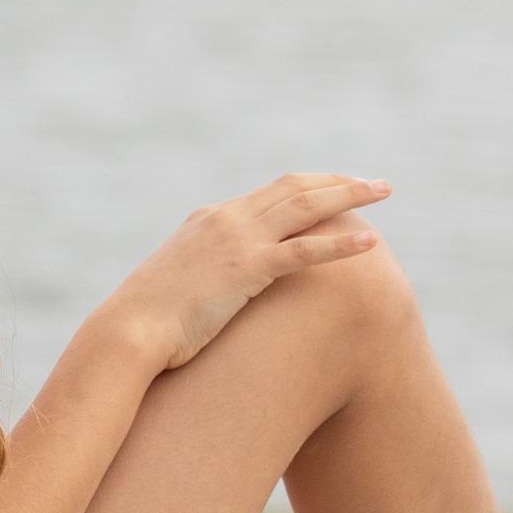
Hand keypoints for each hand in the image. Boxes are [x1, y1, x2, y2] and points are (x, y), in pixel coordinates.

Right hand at [104, 175, 389, 373]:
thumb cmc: (147, 321)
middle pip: (294, 186)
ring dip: (350, 195)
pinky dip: (341, 244)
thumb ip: (202, 276)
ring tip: (384, 191)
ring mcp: (237, 240)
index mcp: (209, 219)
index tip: (337, 188)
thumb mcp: (176, 286)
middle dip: (338, 180)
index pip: (268, 193)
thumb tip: (214, 292)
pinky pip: (305, 250)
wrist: (128, 331)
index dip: (308, 187)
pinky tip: (371, 242)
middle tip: (373, 182)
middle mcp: (226, 218)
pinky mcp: (246, 268)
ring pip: (306, 205)